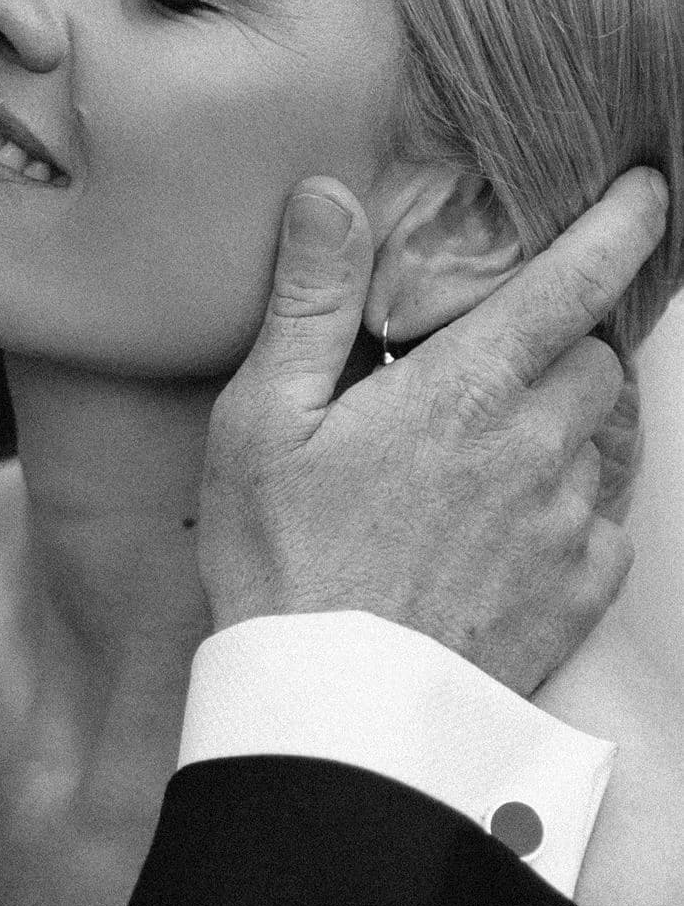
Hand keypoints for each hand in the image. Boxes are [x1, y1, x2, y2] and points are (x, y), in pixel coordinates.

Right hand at [198, 169, 668, 695]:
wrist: (332, 712)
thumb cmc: (285, 563)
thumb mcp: (261, 421)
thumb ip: (309, 303)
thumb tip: (330, 200)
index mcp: (466, 390)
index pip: (575, 282)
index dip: (622, 226)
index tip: (647, 193)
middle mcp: (535, 447)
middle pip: (600, 360)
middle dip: (569, 346)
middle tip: (507, 363)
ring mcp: (566, 524)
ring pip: (606, 440)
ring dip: (568, 428)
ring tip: (497, 453)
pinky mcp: (578, 593)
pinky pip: (607, 525)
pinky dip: (577, 511)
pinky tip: (513, 529)